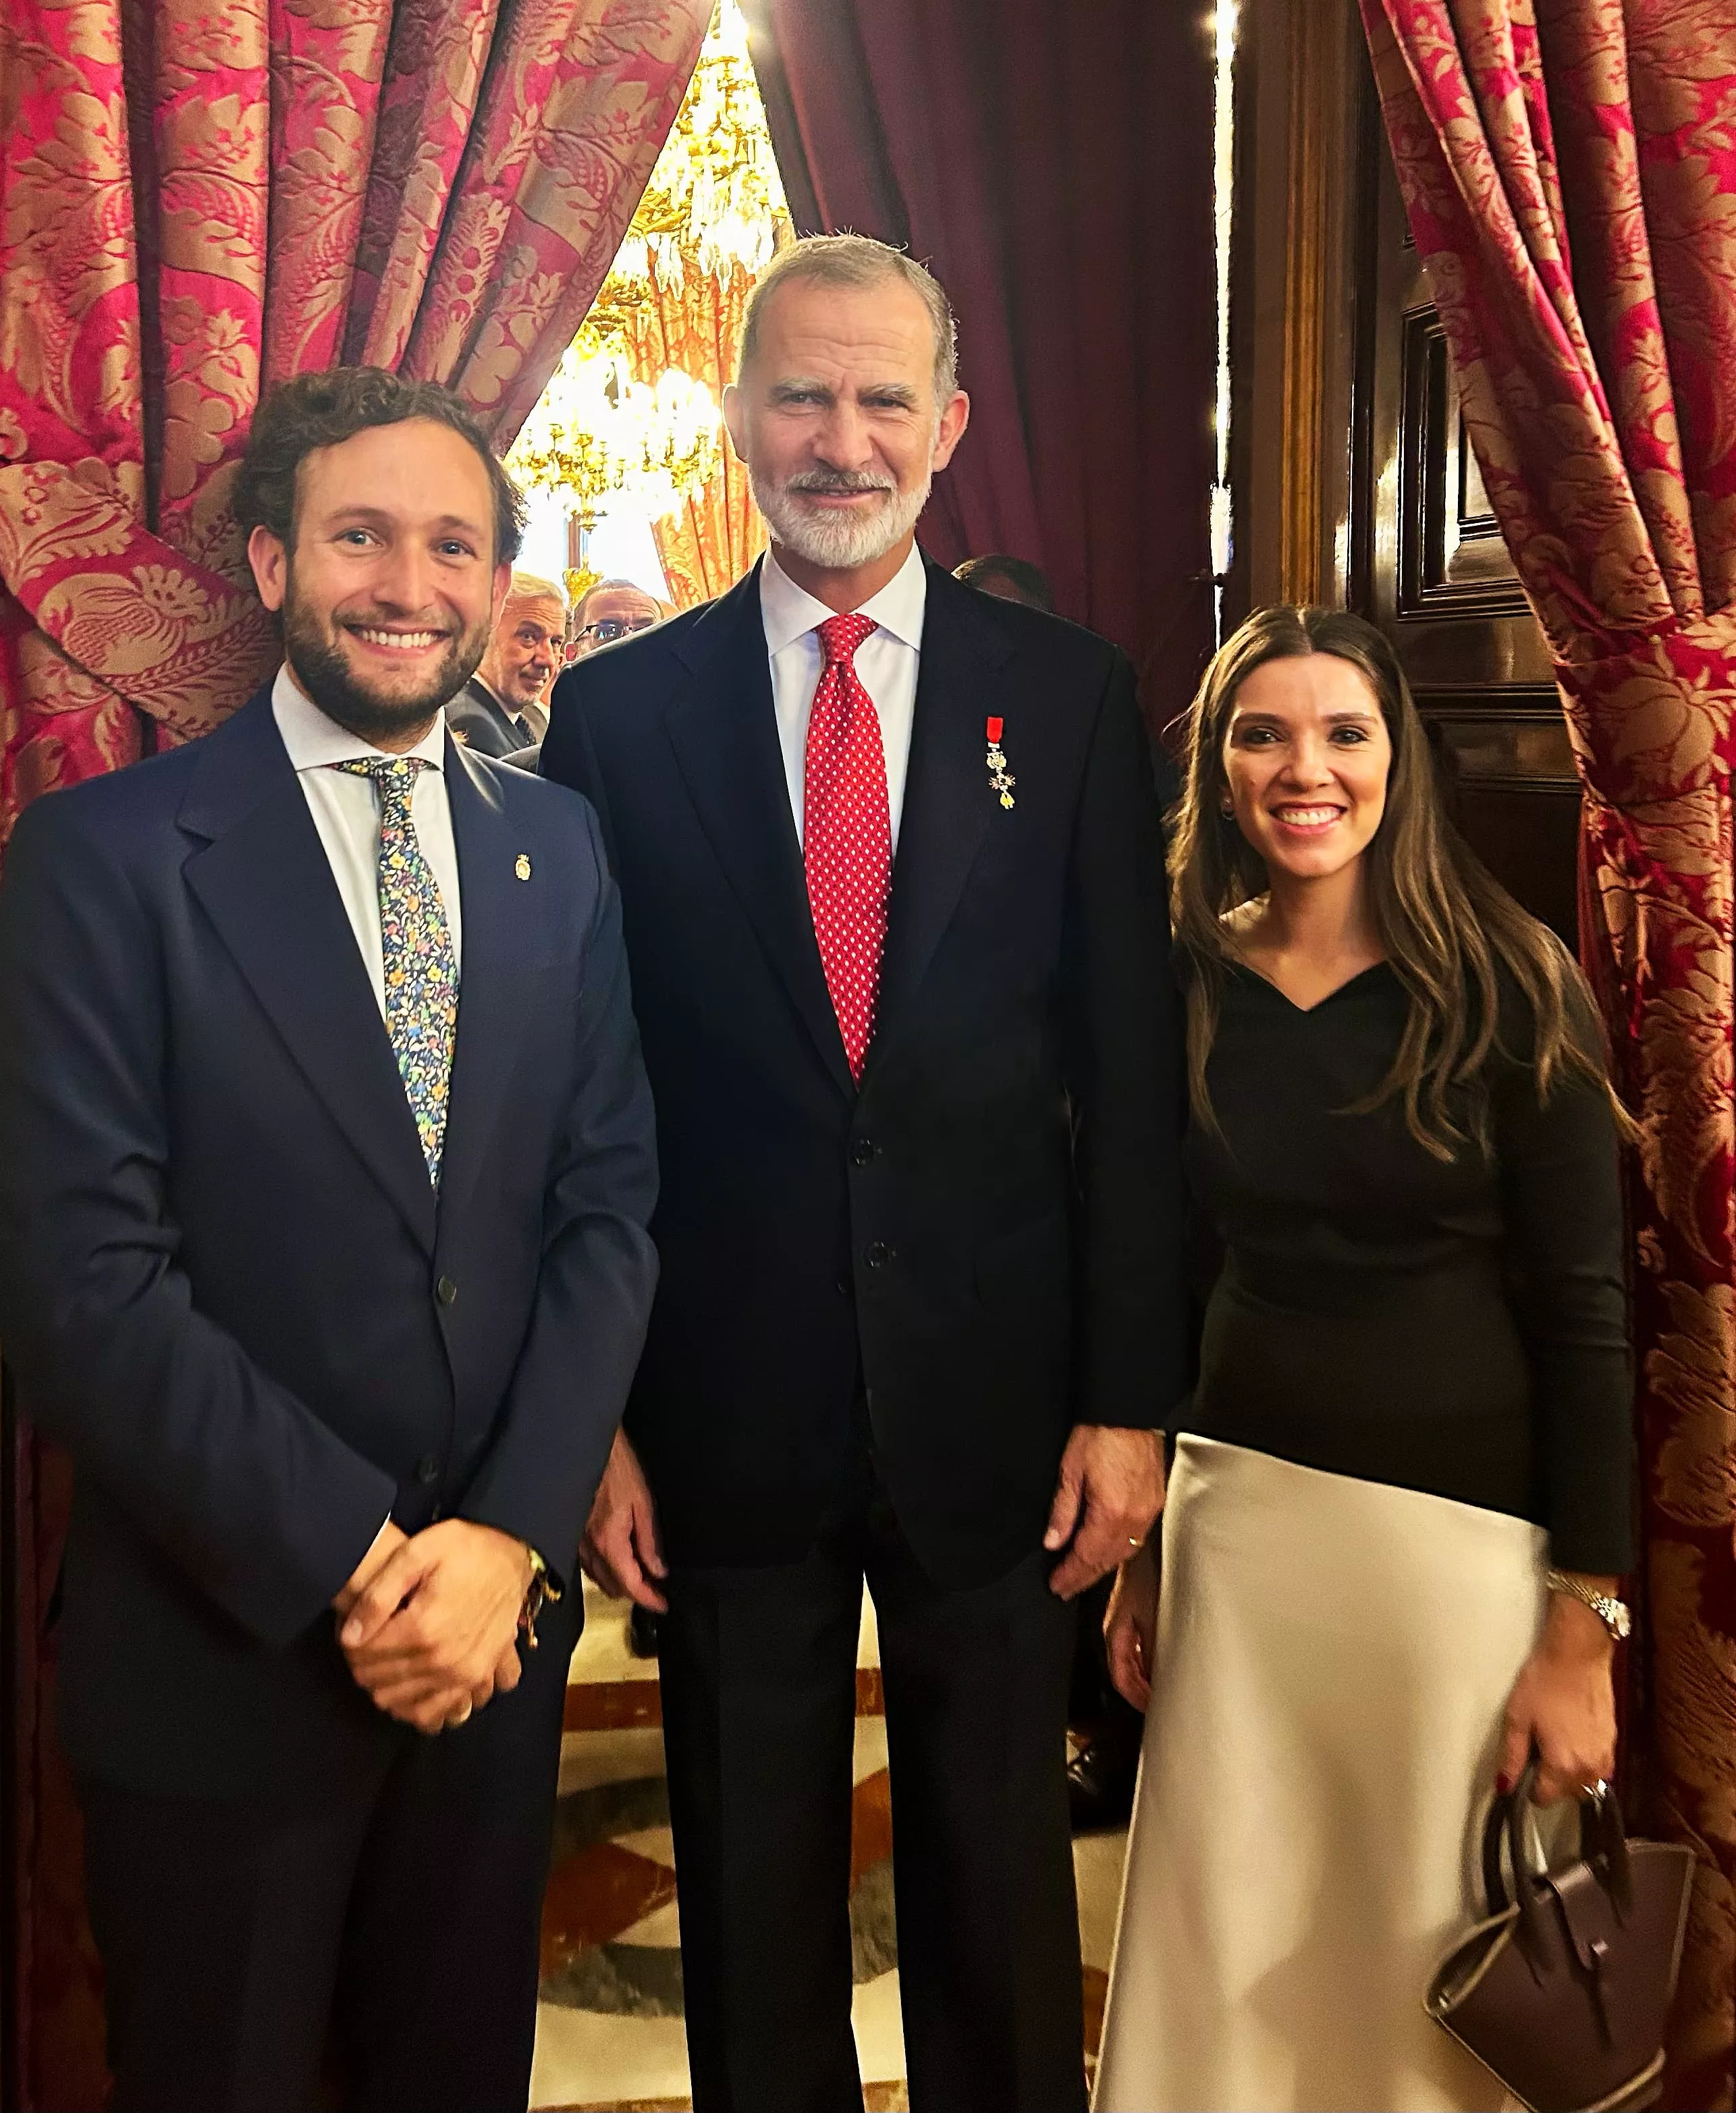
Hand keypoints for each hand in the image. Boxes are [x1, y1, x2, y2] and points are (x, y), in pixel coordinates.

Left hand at [339, 1519, 532, 1734]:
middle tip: (367, 1642)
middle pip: (380, 1681)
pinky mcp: (478, 1678)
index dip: (350, 1644)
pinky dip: (416, 1707)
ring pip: (402, 1703)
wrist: (513, 1556)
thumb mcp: (416, 1552)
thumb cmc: (464, 1549)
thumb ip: (378, 1594)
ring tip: (386, 1661)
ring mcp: (464, 1674)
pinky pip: (436, 1714)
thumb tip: (349, 1637)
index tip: (354, 1629)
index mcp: (424, 1627)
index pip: (364, 1655)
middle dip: (364, 1665)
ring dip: (385, 1686)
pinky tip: (410, 1687)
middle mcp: (444, 1659)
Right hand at [579, 1429, 667, 1612]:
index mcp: (609, 1541)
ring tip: (642, 1575)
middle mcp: (588, 1548)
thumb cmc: (616, 1466)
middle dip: (635, 1592)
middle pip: (612, 1586)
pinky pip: (588, 1563)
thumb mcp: (642, 1501)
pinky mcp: (571, 1533)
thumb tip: (658, 1570)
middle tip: (657, 1589)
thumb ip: (649, 1540)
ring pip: (598, 1577)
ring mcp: (576, 1542)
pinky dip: (606, 1568)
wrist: (585, 1446)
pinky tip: (619, 1559)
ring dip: (619, 1581)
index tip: (663, 1605)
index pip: (629, 1584)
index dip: (648, 1599)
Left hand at [1043, 1424, 1165, 1599]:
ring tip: (1083, 1574)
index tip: (1057, 1586)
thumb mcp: (1070, 1470)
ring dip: (1103, 1566)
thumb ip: (1062, 1510)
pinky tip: (1109, 1551)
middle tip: (1066, 1587)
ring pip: (1125, 1552)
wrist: (1129, 1409)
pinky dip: (1119, 1549)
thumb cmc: (1100, 1431)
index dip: (1070, 1575)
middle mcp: (1135, 1517)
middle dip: (1085, 1577)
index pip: (1087, 1556)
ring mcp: (1149, 1510)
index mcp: (1111, 1512)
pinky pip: (1137, 1537)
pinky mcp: (1156, 1501)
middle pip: (1108, 1560)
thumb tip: (1053, 1540)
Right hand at [1105, 1543, 1158, 1711]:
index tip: (1153, 1712)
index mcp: (1117, 1633)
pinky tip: (1169, 1659)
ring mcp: (1129, 1618)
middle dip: (1142, 1690)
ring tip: (1167, 1686)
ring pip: (1134, 1657)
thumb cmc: (1152, 1574)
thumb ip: (1155, 1654)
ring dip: (1148, 1674)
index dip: (1137, 1699)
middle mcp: (1119, 1627)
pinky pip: (1142, 1644)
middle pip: (1126, 1670)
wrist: (1153, 1543)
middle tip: (1162, 1705)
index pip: (1121, 1678)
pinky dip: (1153, 1658)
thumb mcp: (1155, 1620)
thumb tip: (1160, 1682)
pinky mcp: (1139, 1608)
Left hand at [1498, 1586, 1617, 1805]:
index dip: (1528, 1786)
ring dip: (1569, 1772)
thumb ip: (1511, 1757)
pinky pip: (1597, 1767)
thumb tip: (1504, 1785)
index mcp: (1563, 1766)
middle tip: (1537, 1747)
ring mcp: (1605, 1757)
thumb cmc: (1545, 1681)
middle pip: (1565, 1793)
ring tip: (1554, 1739)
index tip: (1522, 1767)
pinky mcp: (1613, 1743)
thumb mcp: (1517, 1717)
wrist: (1578, 1654)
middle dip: (1550, 1779)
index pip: (1544, 1799)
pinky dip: (1583, 1760)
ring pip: (1583, 1782)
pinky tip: (1570, 1734)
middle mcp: (1590, 1768)